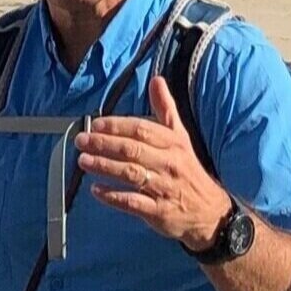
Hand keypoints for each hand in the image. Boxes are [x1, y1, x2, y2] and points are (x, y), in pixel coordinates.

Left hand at [77, 78, 231, 250]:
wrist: (209, 211)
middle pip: (132, 150)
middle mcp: (169, 163)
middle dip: (104, 144)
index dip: (117, 126)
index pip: (142, 129)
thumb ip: (165, 109)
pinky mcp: (158, 211)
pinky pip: (132, 202)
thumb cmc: (187, 169)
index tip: (96, 124)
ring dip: (104, 167)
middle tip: (82, 140)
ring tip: (83, 161)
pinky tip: (96, 190)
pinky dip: (112, 196)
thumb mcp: (180, 137)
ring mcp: (163, 188)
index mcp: (173, 143)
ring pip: (130, 174)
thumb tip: (156, 80)